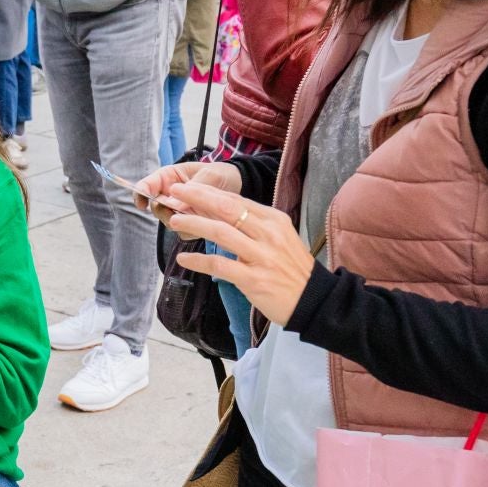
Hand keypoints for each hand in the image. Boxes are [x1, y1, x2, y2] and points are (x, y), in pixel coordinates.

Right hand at [131, 159, 240, 221]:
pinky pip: (184, 232)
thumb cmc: (219, 173)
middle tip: (179, 209)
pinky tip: (208, 222)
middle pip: (156, 208)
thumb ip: (193, 190)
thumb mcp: (210, 175)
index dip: (140, 194)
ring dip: (182, 221)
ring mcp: (178, 212)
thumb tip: (175, 207)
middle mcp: (169, 196)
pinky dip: (194, 230)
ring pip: (168, 222)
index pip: (146, 186)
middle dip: (165, 211)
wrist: (236, 184)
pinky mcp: (188, 224)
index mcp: (168, 178)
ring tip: (201, 213)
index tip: (142, 203)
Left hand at [165, 180, 316, 327]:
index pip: (236, 200)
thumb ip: (253, 224)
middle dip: (197, 197)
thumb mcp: (278, 238)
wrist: (313, 300)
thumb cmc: (290, 268)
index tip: (187, 186)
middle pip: (226, 209)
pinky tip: (183, 259)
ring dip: (194, 224)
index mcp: (274, 221)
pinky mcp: (254, 279)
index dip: (209, 192)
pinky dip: (198, 261)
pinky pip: (219, 266)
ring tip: (174, 221)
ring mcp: (261, 256)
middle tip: (175, 192)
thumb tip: (217, 210)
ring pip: (220, 233)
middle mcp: (269, 234)